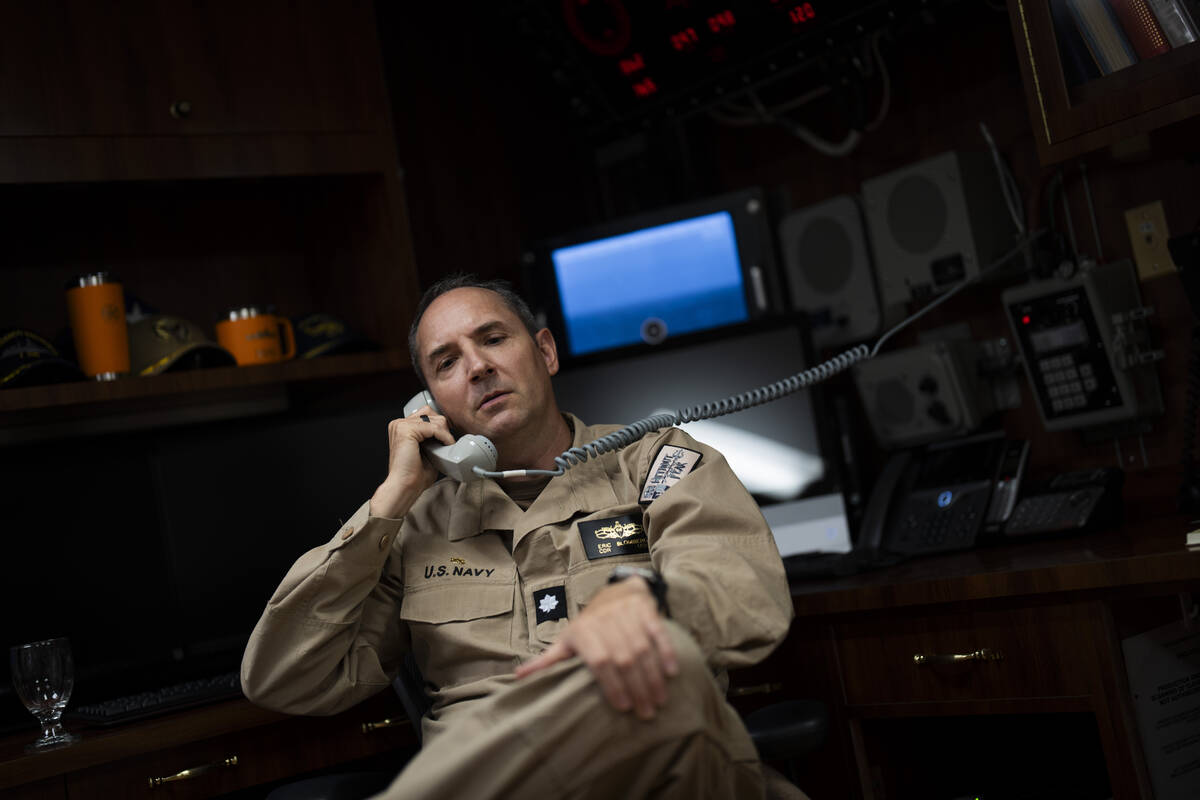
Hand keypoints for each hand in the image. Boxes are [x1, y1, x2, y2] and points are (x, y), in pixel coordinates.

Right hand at [369, 403, 455, 518]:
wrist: (404, 487)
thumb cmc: (414, 474)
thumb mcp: (426, 450)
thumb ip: (432, 438)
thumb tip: (448, 432)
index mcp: (401, 427)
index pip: (427, 414)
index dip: (440, 427)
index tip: (447, 440)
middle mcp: (398, 423)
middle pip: (432, 413)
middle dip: (443, 429)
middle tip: (446, 445)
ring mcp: (401, 425)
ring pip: (435, 420)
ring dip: (445, 434)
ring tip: (446, 448)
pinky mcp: (406, 430)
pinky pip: (435, 427)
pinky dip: (444, 437)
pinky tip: (446, 447)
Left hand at [514, 577, 678, 719]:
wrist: (616, 590)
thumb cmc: (589, 624)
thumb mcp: (567, 639)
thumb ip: (547, 660)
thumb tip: (519, 678)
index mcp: (582, 631)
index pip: (600, 662)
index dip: (612, 686)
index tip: (622, 709)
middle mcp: (604, 619)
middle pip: (624, 658)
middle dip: (637, 688)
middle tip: (646, 713)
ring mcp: (626, 612)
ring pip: (643, 648)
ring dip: (653, 677)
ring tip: (658, 701)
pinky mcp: (646, 609)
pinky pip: (659, 633)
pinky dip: (667, 653)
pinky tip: (672, 674)